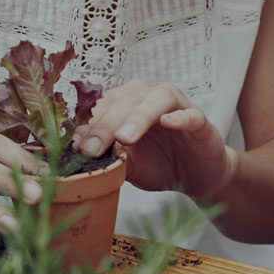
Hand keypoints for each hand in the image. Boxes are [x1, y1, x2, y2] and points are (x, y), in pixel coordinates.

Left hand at [72, 80, 234, 198]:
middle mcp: (149, 97)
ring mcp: (177, 105)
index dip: (87, 124)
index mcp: (126, 103)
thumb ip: (108, 158)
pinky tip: (168, 123)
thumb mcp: (128, 165)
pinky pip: (190, 114)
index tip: (74, 145)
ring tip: (124, 138)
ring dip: (138, 117)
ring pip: (156, 100)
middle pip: (124, 101)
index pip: (103, 106)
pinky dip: (178, 117)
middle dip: (105, 125)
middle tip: (92, 148)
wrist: (196, 176)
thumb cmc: (159, 164)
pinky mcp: (200, 119)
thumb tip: (78, 161)